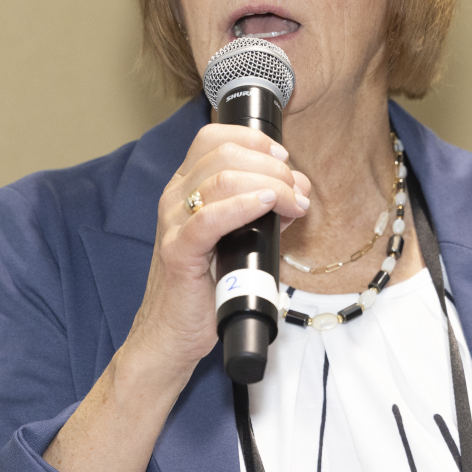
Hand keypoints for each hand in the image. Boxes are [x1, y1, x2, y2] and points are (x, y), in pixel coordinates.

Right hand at [125, 123, 311, 386]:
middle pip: (223, 153)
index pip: (214, 137)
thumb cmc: (205, 288)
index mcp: (185, 188)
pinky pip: (208, 219)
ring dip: (269, 185)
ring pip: (220, 179)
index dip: (254, 140)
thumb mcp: (238, 239)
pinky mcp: (178, 252)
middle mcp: (175, 198)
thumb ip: (263, 211)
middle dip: (271, 166)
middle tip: (297, 192)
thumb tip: (299, 191)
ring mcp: (173, 223)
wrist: (172, 334)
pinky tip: (266, 205)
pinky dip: (242, 206)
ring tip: (294, 204)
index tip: (284, 159)